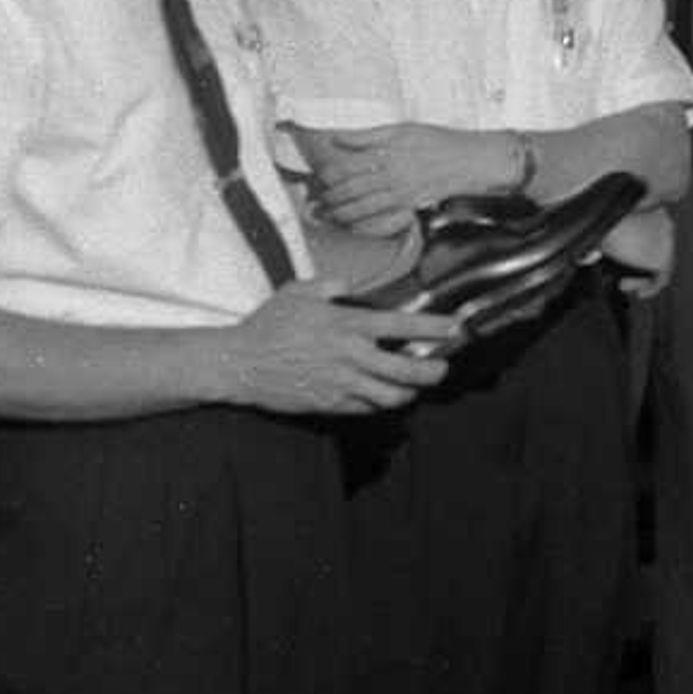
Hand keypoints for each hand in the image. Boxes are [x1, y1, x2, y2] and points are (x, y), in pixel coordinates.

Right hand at [229, 280, 458, 415]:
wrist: (238, 363)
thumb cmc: (267, 325)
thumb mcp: (297, 293)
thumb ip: (328, 286)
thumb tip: (347, 285)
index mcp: (346, 324)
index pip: (401, 326)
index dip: (433, 328)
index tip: (454, 327)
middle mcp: (350, 355)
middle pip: (407, 371)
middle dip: (433, 371)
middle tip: (442, 367)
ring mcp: (341, 383)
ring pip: (391, 396)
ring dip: (409, 393)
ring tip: (415, 387)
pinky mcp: (330, 403)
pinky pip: (366, 408)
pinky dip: (379, 404)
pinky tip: (381, 396)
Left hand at [299, 123, 519, 236]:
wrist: (472, 160)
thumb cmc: (439, 141)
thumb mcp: (403, 129)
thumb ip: (368, 136)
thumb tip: (337, 138)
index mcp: (386, 153)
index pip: (347, 166)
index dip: (327, 174)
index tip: (317, 177)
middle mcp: (390, 175)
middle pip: (351, 189)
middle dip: (329, 198)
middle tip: (315, 203)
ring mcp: (400, 192)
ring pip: (363, 206)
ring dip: (341, 213)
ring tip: (326, 216)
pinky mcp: (410, 204)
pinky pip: (381, 217)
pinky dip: (364, 223)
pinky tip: (352, 226)